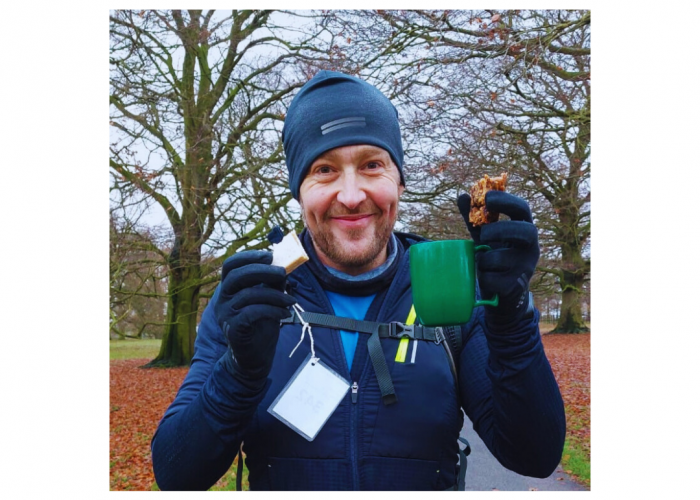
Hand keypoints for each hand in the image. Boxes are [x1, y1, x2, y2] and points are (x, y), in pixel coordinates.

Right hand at [214, 250, 295, 380]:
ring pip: (248, 294)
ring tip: (291, 301)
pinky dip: (272, 310)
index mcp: (229, 289)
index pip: (230, 265)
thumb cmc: (261, 325)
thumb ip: (272, 283)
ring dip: (275, 295)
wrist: (254, 357)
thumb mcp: (268, 299)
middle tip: (282, 273)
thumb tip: (284, 266)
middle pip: (236, 276)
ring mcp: (225, 314)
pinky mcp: (232, 328)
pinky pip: (253, 312)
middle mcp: (222, 299)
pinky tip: (285, 314)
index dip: (248, 256)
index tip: (269, 255)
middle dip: (262, 271)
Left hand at [457, 191, 539, 322]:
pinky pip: (492, 278)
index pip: (523, 209)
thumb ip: (474, 219)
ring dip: (483, 260)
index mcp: (524, 230)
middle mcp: (531, 247)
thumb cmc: (495, 258)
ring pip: (499, 258)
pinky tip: (488, 279)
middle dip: (501, 230)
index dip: (507, 201)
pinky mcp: (517, 286)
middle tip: (483, 234)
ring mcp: (526, 267)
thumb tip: (462, 196)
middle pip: (523, 231)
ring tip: (482, 264)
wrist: (503, 294)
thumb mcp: (485, 238)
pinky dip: (483, 277)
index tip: (487, 197)